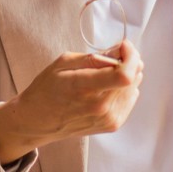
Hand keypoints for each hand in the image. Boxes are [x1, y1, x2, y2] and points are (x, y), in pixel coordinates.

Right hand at [0, 42, 143, 162]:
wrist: (38, 121)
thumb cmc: (46, 89)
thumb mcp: (62, 63)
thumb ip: (94, 57)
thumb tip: (120, 51)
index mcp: (85, 88)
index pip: (124, 75)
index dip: (131, 56)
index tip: (123, 46)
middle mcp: (100, 106)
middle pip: (133, 78)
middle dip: (128, 61)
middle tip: (112, 56)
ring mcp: (108, 118)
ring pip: (134, 87)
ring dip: (126, 75)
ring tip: (105, 74)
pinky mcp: (112, 125)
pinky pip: (130, 99)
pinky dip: (124, 89)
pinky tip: (107, 88)